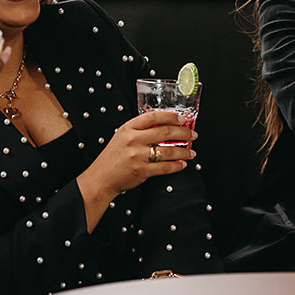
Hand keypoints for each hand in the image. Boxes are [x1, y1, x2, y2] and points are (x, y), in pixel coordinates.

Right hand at [78, 110, 196, 201]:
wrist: (102, 177)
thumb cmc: (113, 157)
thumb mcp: (122, 136)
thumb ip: (140, 130)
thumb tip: (164, 126)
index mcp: (128, 128)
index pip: (154, 116)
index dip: (171, 116)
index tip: (182, 119)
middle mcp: (133, 140)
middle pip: (165, 132)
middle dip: (183, 133)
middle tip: (192, 135)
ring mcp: (137, 156)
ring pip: (168, 151)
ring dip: (183, 152)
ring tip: (191, 152)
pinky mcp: (141, 171)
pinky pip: (165, 167)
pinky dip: (176, 166)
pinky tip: (182, 164)